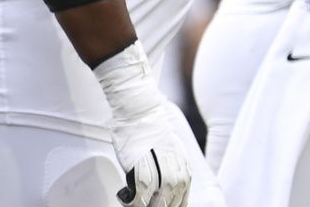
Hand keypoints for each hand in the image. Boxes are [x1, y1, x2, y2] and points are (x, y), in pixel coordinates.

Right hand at [95, 42, 191, 206]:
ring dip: (145, 205)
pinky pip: (139, 199)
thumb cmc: (150, 126)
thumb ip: (170, 164)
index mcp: (184, 172)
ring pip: (156, 204)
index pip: (181, 200)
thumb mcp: (170, 148)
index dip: (171, 204)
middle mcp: (177, 178)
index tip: (162, 204)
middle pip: (170, 204)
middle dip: (158, 205)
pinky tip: (125, 197)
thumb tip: (165, 173)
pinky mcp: (142, 175)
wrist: (140, 112)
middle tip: (147, 203)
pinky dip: (131, 201)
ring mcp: (160, 178)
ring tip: (135, 202)